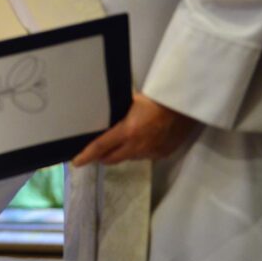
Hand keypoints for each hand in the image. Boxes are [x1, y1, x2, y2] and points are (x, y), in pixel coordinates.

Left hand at [73, 92, 198, 166]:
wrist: (185, 105)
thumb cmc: (156, 99)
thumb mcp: (132, 100)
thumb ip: (118, 109)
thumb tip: (105, 108)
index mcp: (127, 131)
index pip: (100, 147)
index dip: (86, 156)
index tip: (76, 162)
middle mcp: (137, 146)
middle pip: (112, 158)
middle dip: (102, 157)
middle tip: (97, 152)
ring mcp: (151, 152)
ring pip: (129, 158)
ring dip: (122, 153)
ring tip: (123, 142)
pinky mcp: (163, 154)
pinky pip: (145, 156)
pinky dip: (139, 151)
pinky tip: (143, 140)